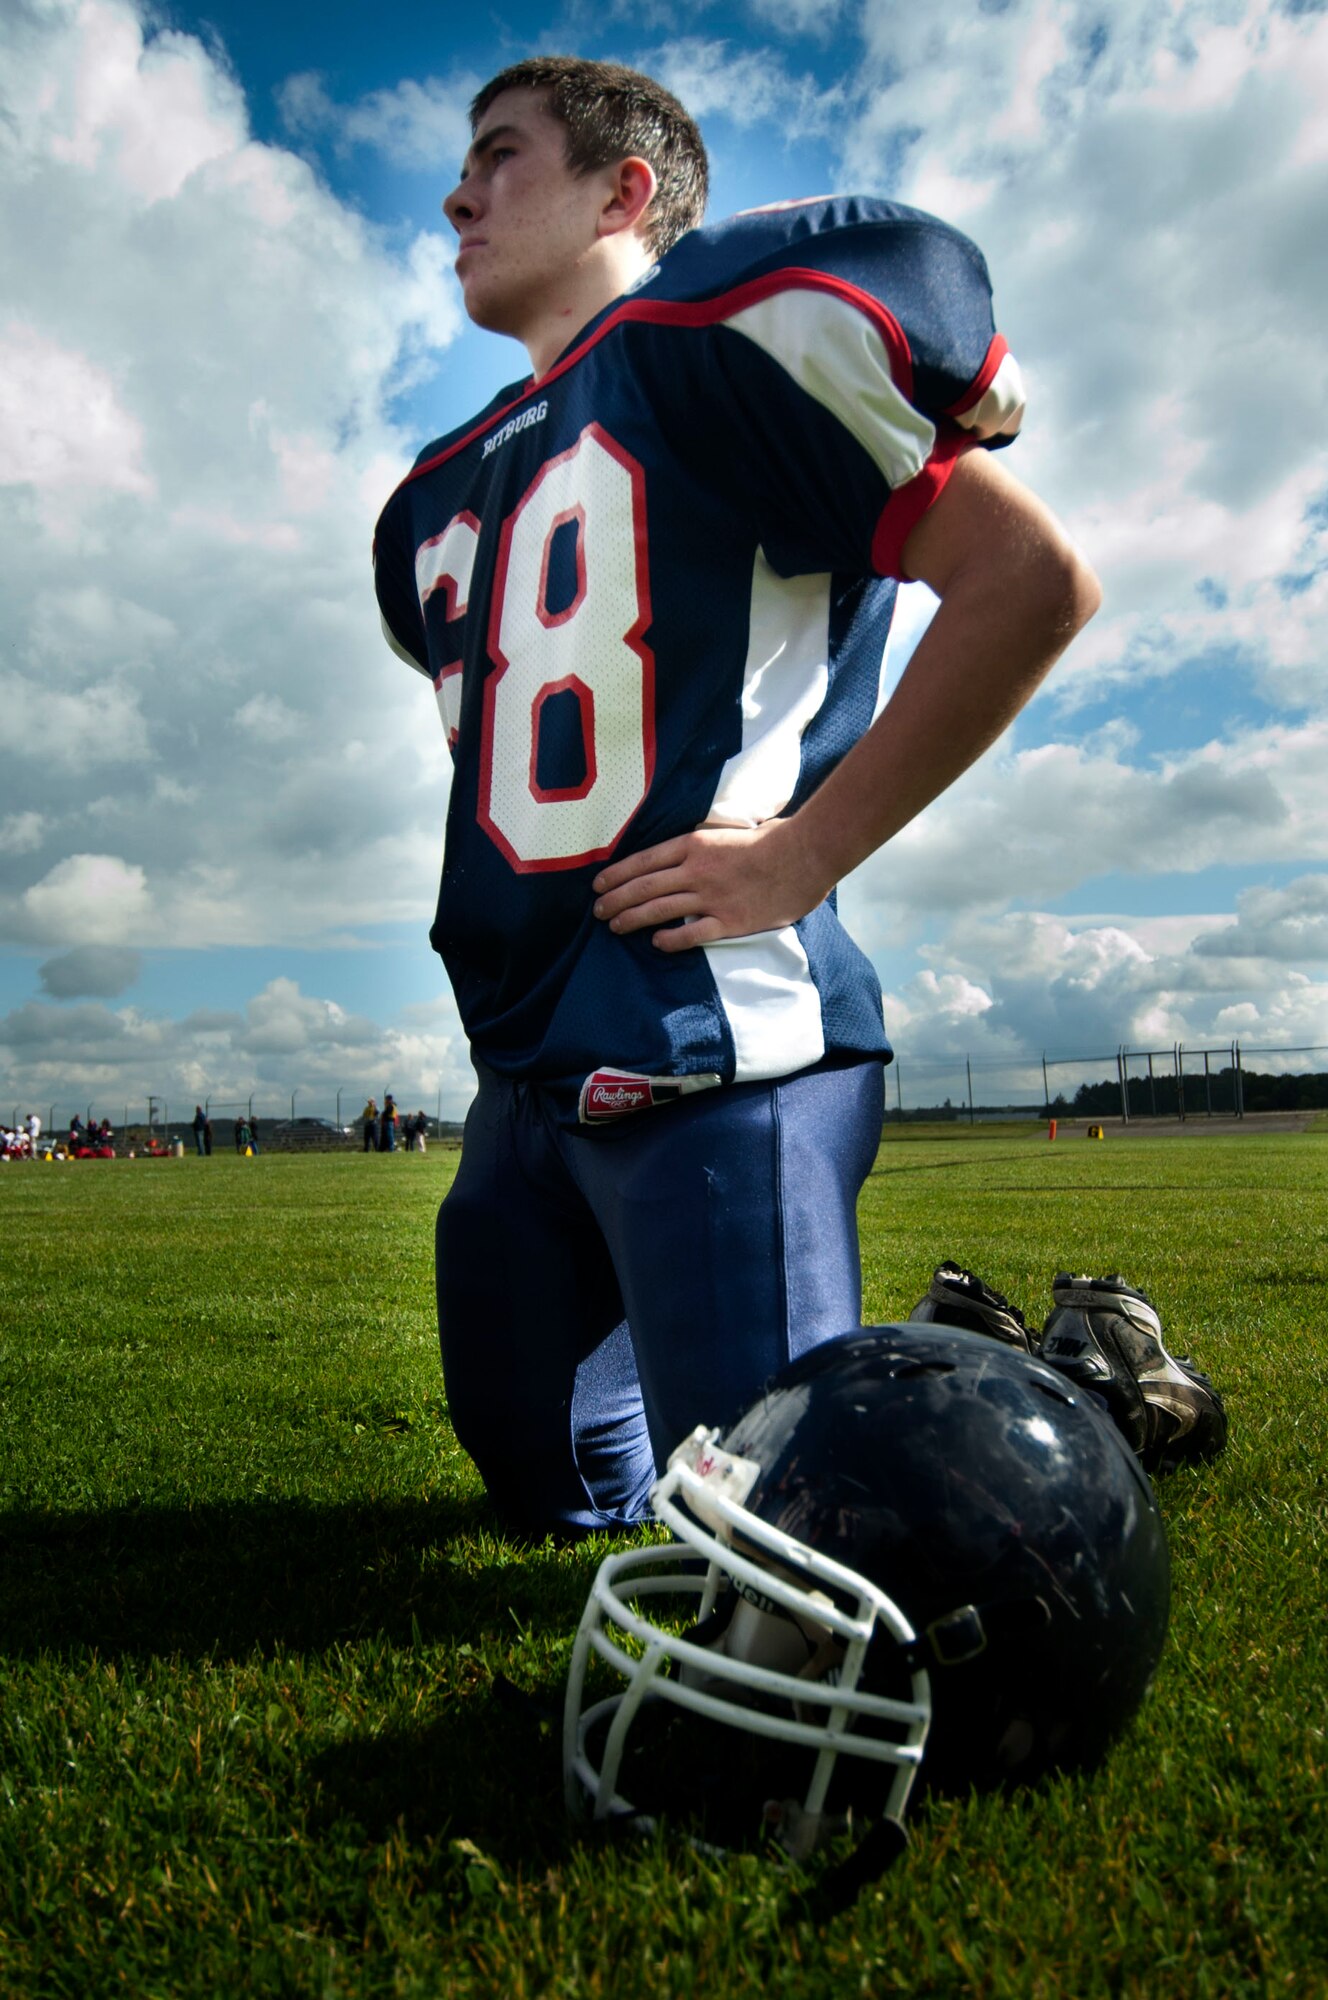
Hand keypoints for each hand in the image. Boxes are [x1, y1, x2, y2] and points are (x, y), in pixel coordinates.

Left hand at [591, 819, 828, 952]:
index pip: (644, 861)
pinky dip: (671, 940)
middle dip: (616, 900)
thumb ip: (702, 844)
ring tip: (615, 927)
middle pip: (644, 887)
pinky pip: (692, 933)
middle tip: (598, 912)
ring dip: (632, 919)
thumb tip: (683, 854)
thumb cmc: (772, 838)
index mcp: (694, 845)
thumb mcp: (727, 830)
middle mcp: (696, 871)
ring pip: (660, 910)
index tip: (598, 885)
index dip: (617, 874)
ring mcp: (711, 898)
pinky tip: (657, 944)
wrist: (804, 854)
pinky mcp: (729, 921)